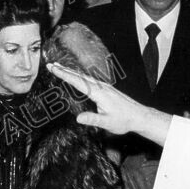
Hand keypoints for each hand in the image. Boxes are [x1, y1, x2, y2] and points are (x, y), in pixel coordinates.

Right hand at [45, 62, 171, 145]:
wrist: (139, 116)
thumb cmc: (124, 120)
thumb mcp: (107, 123)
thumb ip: (93, 120)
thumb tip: (78, 118)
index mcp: (99, 93)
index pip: (78, 82)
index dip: (64, 75)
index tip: (53, 69)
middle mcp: (100, 87)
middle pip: (79, 76)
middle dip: (63, 70)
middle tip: (50, 65)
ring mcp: (103, 86)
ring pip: (83, 77)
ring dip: (70, 72)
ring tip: (58, 68)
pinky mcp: (105, 89)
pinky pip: (88, 80)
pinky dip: (78, 76)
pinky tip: (75, 76)